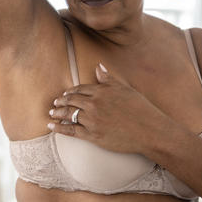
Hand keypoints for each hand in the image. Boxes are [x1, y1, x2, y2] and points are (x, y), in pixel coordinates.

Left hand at [47, 63, 170, 153]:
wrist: (150, 130)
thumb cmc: (141, 109)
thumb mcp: (125, 89)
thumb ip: (109, 79)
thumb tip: (98, 66)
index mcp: (102, 91)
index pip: (80, 89)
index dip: (71, 92)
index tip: (65, 94)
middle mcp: (94, 104)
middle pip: (71, 101)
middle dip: (61, 102)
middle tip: (55, 104)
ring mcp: (92, 120)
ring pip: (69, 115)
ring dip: (57, 113)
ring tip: (51, 114)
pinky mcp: (92, 135)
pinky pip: (71, 131)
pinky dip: (59, 128)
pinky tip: (52, 126)